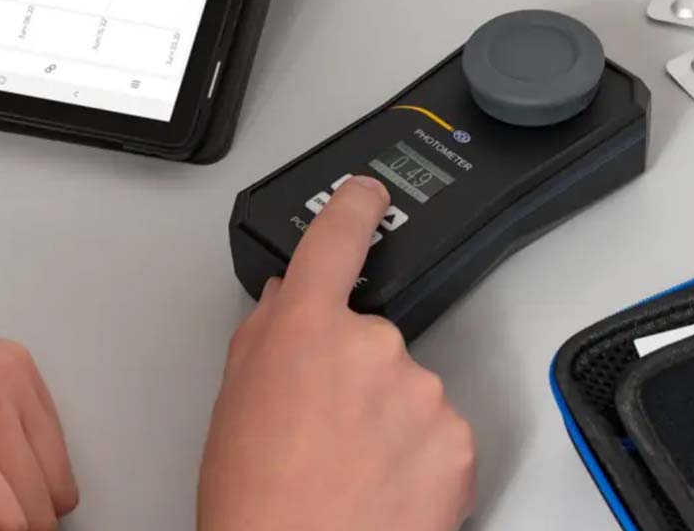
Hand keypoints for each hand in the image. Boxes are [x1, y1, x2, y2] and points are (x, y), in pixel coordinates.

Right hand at [198, 176, 475, 530]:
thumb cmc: (254, 500)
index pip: (336, 238)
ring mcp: (421, 389)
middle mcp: (372, 344)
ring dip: (389, 415)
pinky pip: (439, 428)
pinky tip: (386, 486)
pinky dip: (419, 453)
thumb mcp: (236, 400)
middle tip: (327, 428)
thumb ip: (266, 333)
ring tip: (353, 469)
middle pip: (372, 335)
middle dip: (355, 370)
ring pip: (408, 386)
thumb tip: (287, 299)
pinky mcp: (457, 437)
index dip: (354, 205)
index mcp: (308, 327)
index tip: (369, 193)